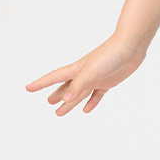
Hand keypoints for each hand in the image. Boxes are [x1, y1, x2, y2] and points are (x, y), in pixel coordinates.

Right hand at [25, 34, 147, 114]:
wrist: (131, 47)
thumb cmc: (110, 54)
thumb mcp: (91, 71)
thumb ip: (78, 85)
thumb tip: (65, 100)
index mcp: (77, 69)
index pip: (54, 78)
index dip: (41, 83)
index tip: (28, 88)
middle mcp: (84, 74)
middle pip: (67, 87)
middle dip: (57, 95)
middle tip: (49, 103)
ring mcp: (96, 78)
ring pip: (80, 93)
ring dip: (70, 102)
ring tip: (60, 112)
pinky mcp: (108, 82)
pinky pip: (96, 95)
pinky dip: (91, 102)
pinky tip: (86, 110)